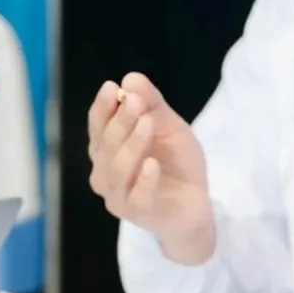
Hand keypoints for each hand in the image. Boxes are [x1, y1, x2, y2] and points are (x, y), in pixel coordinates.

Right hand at [87, 72, 214, 264]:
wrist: (195, 205)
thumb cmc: (176, 164)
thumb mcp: (169, 126)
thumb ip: (152, 104)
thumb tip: (131, 78)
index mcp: (106, 149)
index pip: (97, 126)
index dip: (103, 107)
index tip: (112, 87)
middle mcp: (104, 173)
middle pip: (104, 145)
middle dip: (119, 121)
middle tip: (135, 102)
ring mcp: (118, 196)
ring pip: (117, 169)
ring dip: (132, 145)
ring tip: (148, 124)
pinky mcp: (137, 213)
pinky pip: (136, 196)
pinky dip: (144, 180)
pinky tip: (153, 164)